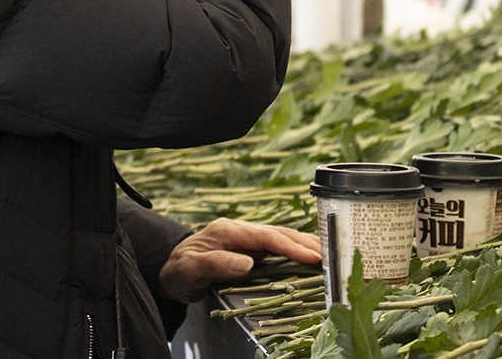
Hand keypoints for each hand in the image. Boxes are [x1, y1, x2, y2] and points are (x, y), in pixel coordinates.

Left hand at [157, 218, 320, 304]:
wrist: (170, 270)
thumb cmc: (178, 271)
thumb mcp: (191, 269)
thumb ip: (216, 264)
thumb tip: (246, 263)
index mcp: (228, 230)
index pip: (266, 236)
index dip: (291, 246)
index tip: (312, 257)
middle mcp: (240, 230)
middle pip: (279, 233)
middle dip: (306, 243)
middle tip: (332, 256)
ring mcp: (246, 238)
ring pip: (281, 237)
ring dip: (305, 244)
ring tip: (329, 254)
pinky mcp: (250, 248)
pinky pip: (277, 246)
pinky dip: (296, 250)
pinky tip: (310, 256)